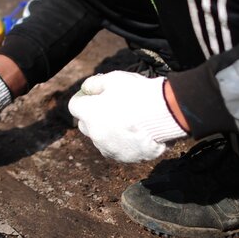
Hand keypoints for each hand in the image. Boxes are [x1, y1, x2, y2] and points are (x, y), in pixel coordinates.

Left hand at [67, 71, 186, 163]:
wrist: (164, 114)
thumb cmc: (138, 93)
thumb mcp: (113, 79)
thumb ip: (95, 84)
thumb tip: (87, 89)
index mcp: (88, 114)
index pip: (74, 106)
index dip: (82, 98)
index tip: (92, 94)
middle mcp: (95, 135)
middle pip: (85, 125)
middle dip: (92, 116)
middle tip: (108, 107)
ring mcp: (110, 148)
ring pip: (101, 139)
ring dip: (107, 131)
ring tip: (126, 120)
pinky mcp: (125, 158)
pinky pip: (118, 149)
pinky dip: (122, 142)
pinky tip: (135, 132)